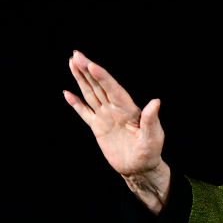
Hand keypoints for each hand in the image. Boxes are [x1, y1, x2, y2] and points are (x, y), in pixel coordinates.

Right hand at [64, 50, 170, 212]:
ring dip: (81, 79)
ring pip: (91, 94)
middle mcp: (116, 109)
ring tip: (72, 63)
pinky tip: (66, 93)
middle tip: (76, 54)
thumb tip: (156, 101)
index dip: (103, 77)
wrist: (140, 168)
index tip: (92, 65)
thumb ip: (151, 120)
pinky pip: (84, 112)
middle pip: (99, 86)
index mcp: (129, 109)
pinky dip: (75, 103)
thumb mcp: (153, 137)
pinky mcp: (98, 128)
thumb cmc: (150, 153)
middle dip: (88, 70)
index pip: (113, 89)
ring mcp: (106, 117)